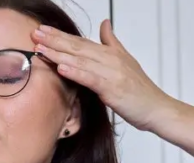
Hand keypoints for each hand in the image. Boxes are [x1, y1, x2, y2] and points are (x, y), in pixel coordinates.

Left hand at [31, 19, 177, 132]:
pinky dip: (76, 72)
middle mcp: (110, 59)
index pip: (80, 42)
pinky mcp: (113, 88)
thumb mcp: (126, 60)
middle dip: (54, 40)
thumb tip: (105, 23)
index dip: (60, 35)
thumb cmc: (141, 90)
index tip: (42, 30)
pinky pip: (91, 78)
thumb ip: (112, 42)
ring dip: (59, 54)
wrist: (158, 109)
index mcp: (110, 53)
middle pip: (77, 47)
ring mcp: (112, 73)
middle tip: (35, 34)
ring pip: (81, 60)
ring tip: (41, 49)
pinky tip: (61, 68)